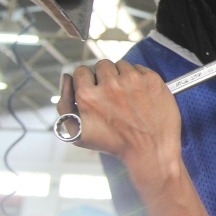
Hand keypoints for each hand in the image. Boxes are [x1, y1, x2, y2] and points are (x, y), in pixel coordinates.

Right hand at [56, 60, 181, 186]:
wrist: (150, 150)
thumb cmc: (114, 144)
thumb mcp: (76, 133)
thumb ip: (64, 103)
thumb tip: (67, 78)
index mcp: (88, 96)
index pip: (81, 71)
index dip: (87, 80)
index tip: (95, 89)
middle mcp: (109, 85)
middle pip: (102, 65)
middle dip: (105, 77)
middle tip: (112, 94)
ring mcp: (132, 80)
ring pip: (121, 65)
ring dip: (122, 76)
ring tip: (127, 95)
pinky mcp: (151, 80)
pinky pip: (140, 68)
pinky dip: (139, 78)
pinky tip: (139, 94)